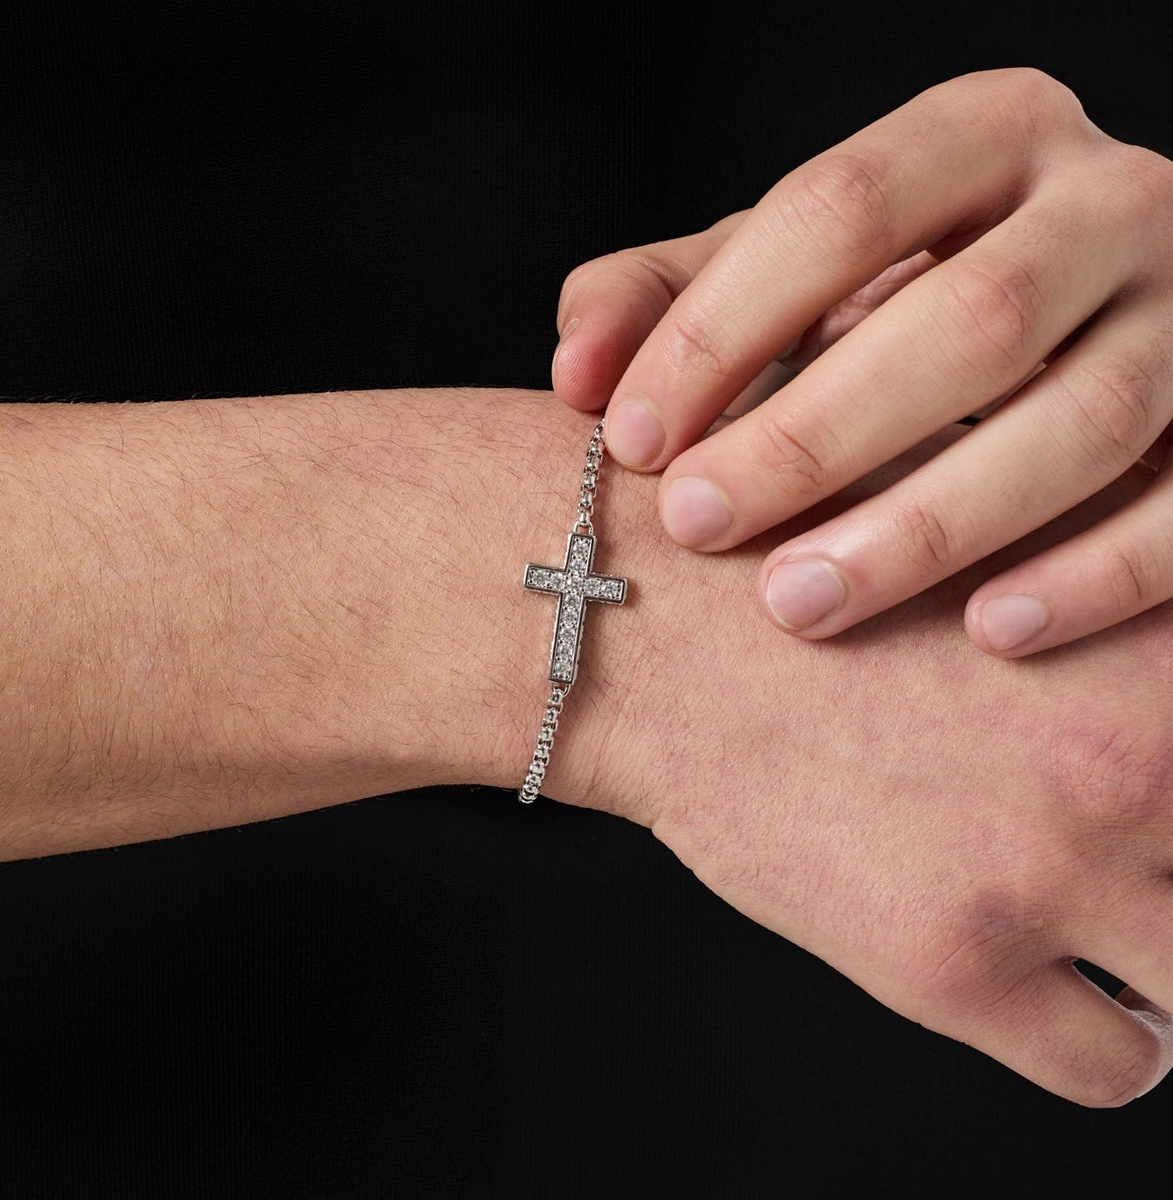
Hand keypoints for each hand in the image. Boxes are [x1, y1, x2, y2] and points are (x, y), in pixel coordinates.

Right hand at [540, 419, 1172, 1106]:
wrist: (661, 635)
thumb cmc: (805, 565)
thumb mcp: (991, 529)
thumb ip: (1110, 593)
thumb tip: (1152, 652)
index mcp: (1157, 646)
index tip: (1164, 789)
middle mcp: (1135, 768)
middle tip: (1136, 849)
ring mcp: (1050, 875)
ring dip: (1165, 959)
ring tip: (1107, 922)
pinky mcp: (955, 966)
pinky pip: (1114, 1064)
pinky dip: (1107, 1038)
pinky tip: (1049, 980)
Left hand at [552, 68, 1172, 657]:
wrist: (1101, 315)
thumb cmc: (906, 297)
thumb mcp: (796, 270)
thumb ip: (675, 297)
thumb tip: (573, 372)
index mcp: (984, 138)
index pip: (838, 209)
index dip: (721, 327)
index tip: (627, 437)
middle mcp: (1109, 202)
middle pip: (965, 319)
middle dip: (813, 434)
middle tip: (697, 523)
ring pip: (1076, 422)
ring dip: (926, 526)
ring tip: (798, 604)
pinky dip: (1091, 575)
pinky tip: (987, 633)